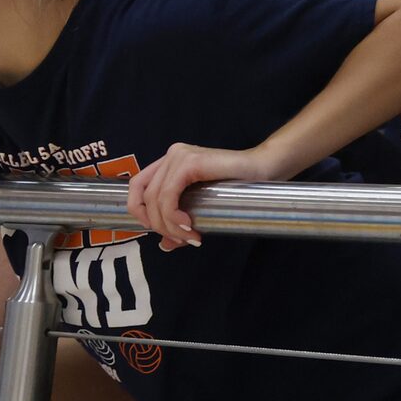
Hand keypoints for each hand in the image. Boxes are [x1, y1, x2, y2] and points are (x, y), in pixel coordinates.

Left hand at [128, 142, 284, 250]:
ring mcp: (178, 155)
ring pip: (155, 198)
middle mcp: (171, 155)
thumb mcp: (201, 208)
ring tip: (190, 236)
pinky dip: (174, 215)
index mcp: (169, 163)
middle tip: (181, 240)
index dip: (141, 213)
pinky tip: (189, 225)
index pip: (137, 188)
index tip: (161, 233)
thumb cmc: (237, 188)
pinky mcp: (189, 161)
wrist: (263, 170)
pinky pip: (169, 194)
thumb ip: (180, 223)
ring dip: (169, 224)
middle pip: (145, 196)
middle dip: (159, 225)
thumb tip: (164, 245)